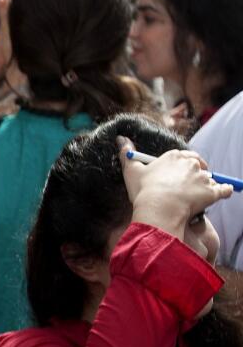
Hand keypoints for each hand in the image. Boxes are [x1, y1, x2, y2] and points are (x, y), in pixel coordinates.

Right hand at [117, 137, 231, 239]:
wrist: (159, 208)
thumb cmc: (144, 190)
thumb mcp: (131, 171)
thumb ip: (126, 154)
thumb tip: (120, 138)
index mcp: (173, 157)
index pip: (183, 156)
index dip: (182, 164)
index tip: (179, 173)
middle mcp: (190, 164)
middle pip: (198, 165)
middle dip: (196, 173)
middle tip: (189, 184)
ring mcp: (203, 177)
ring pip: (209, 178)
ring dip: (206, 185)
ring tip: (197, 196)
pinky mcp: (212, 192)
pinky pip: (224, 189)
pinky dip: (225, 190)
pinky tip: (224, 193)